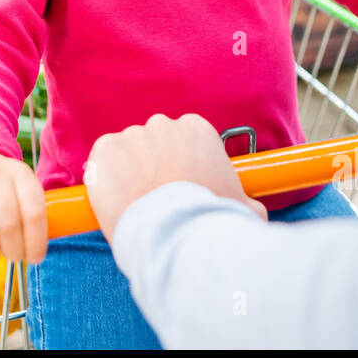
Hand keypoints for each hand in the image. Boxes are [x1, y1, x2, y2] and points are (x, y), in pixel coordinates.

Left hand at [85, 114, 267, 244]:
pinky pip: (102, 160)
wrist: (173, 233)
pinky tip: (117, 199)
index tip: (179, 186)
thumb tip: (255, 211)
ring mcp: (131, 134)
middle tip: (156, 198)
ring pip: (127, 153)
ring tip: (137, 205)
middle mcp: (163, 124)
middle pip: (154, 143)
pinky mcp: (104, 149)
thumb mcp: (242, 207)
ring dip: (129, 173)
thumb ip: (245, 201)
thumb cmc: (210, 220)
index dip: (181, 165)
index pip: (183, 140)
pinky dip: (106, 177)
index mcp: (197, 129)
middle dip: (154, 166)